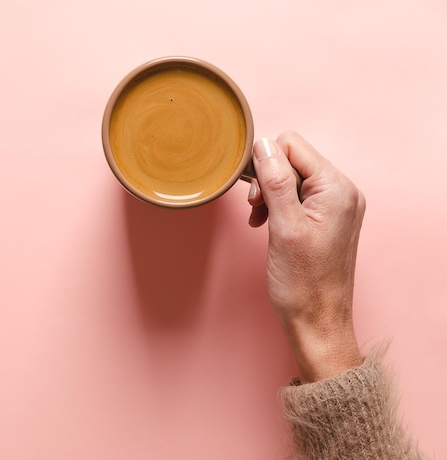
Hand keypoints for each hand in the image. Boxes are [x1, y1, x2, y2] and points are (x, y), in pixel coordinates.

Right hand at [248, 132, 364, 382]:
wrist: (316, 322)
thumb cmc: (303, 284)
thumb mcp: (284, 227)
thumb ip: (275, 181)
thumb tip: (263, 143)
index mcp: (337, 188)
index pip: (293, 146)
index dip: (266, 163)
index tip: (253, 194)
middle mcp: (342, 191)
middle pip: (292, 160)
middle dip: (267, 181)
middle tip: (256, 211)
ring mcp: (336, 205)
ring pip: (292, 177)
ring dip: (270, 194)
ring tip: (261, 220)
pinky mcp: (327, 218)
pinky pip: (298, 196)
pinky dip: (278, 206)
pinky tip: (268, 224)